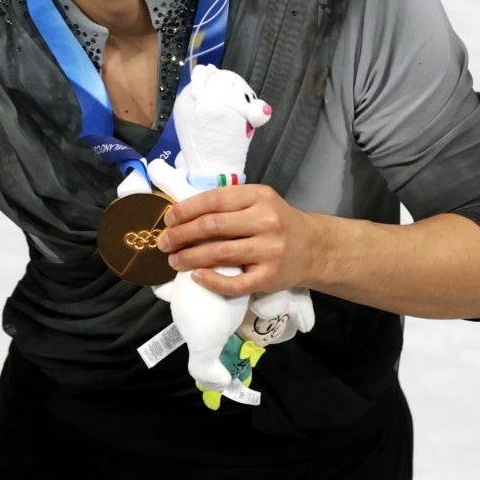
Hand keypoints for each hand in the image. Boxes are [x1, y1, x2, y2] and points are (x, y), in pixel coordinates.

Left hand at [156, 184, 323, 295]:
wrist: (315, 248)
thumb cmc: (278, 222)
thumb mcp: (258, 202)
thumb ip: (228, 204)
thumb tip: (181, 214)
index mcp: (259, 196)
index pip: (213, 200)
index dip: (185, 210)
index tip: (168, 219)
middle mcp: (266, 221)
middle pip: (212, 226)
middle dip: (180, 235)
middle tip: (164, 242)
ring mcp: (270, 250)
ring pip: (219, 253)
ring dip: (189, 258)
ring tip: (173, 260)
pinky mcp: (270, 277)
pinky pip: (234, 283)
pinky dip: (211, 280)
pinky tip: (196, 277)